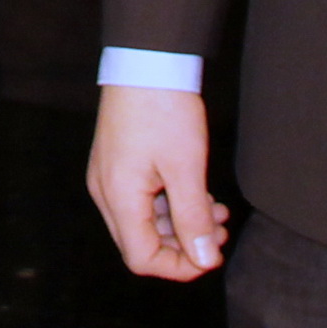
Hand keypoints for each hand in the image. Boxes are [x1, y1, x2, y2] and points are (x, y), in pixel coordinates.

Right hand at [88, 84, 228, 281]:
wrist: (145, 60)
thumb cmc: (163, 108)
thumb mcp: (186, 167)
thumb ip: (194, 219)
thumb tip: (204, 260)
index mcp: (118, 196)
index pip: (142, 258)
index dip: (179, 267)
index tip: (212, 255)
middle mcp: (106, 192)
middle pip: (142, 244)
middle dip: (184, 246)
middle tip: (220, 231)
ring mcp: (109, 177)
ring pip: (145, 223)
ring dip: (181, 225)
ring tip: (216, 211)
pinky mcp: (117, 164)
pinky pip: (142, 201)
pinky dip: (171, 205)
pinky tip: (198, 194)